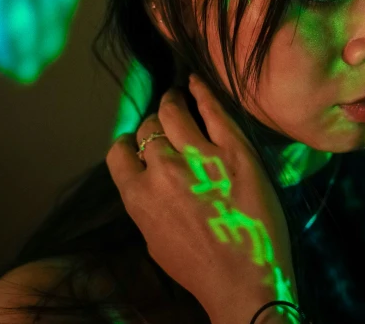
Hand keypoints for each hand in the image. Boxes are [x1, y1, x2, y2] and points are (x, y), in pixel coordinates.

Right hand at [106, 75, 297, 323]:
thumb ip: (145, 203)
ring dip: (173, 102)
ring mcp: (200, 158)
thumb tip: (144, 177)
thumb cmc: (201, 268)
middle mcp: (163, 171)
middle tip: (168, 122)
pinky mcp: (235, 151)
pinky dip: (201, 91)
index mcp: (138, 196)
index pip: (119, 152)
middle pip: (149, 129)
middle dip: (156, 125)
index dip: (130, 144)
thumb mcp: (154, 239)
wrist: (245, 281)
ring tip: (178, 96)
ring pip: (174, 112)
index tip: (140, 143)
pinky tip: (196, 83)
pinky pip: (213, 109)